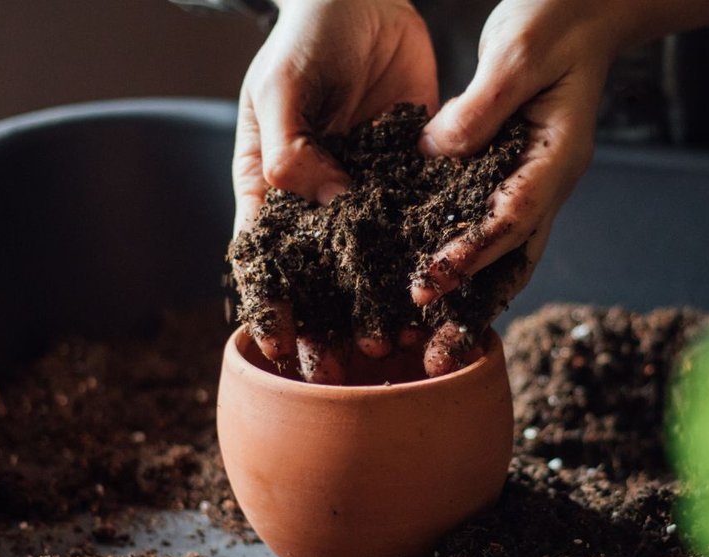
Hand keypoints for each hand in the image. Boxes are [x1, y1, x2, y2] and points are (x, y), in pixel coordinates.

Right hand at [233, 0, 436, 379]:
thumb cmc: (306, 35)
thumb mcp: (282, 86)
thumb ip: (290, 145)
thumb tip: (319, 202)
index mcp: (270, 183)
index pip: (266, 258)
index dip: (272, 305)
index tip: (282, 348)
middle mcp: (317, 198)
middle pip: (319, 277)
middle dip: (330, 326)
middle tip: (348, 369)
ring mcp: (364, 192)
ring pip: (371, 265)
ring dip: (381, 309)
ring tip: (397, 350)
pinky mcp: (410, 178)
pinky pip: (418, 229)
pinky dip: (426, 265)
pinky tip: (442, 300)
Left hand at [412, 1, 632, 316]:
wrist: (585, 4)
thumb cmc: (557, 16)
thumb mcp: (517, 52)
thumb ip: (479, 108)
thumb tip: (435, 155)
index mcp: (558, 155)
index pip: (513, 217)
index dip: (471, 252)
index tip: (430, 278)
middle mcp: (551, 178)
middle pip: (513, 254)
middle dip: (470, 295)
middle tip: (428, 332)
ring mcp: (535, 177)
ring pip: (505, 249)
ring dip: (470, 289)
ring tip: (428, 327)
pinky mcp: (513, 168)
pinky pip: (489, 221)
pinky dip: (464, 252)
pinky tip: (429, 275)